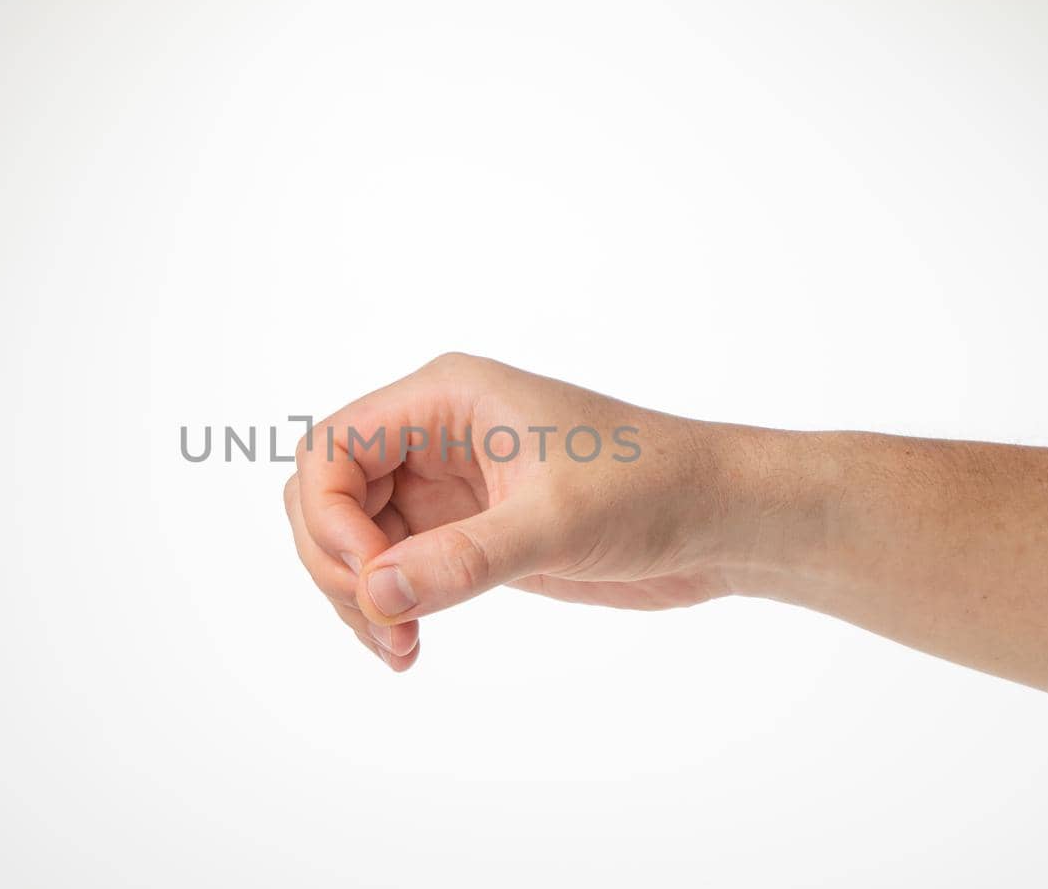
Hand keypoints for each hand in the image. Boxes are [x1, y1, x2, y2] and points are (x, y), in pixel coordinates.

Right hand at [282, 353, 766, 669]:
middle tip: (384, 625)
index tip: (371, 577)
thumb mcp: (556, 523)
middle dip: (337, 562)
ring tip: (399, 648)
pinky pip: (390, 565)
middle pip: (328, 494)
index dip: (329, 516)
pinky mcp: (464, 531)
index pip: (333, 448)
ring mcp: (446, 485)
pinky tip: (408, 644)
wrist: (719, 518)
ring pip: (352, 536)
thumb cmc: (653, 488)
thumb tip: (374, 593)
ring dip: (357, 595)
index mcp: (446, 398)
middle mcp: (434, 434)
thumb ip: (461, 559)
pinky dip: (385, 606)